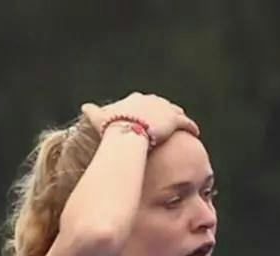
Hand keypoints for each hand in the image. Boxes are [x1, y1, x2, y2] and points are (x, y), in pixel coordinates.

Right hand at [80, 92, 198, 145]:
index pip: (144, 101)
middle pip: (162, 104)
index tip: (149, 113)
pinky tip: (195, 132)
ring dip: (180, 117)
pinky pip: (186, 123)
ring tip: (183, 124)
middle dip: (165, 110)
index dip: (148, 107)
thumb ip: (93, 111)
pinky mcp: (174, 120)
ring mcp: (164, 109)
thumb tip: (84, 107)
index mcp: (135, 99)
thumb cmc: (112, 126)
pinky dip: (191, 127)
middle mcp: (151, 100)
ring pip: (176, 112)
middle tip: (169, 118)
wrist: (126, 132)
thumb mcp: (100, 117)